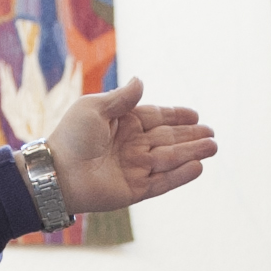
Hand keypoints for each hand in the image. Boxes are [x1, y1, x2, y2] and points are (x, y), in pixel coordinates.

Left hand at [43, 79, 215, 214]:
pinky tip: (198, 167)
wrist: (57, 172)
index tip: (195, 114)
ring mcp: (135, 168)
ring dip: (192, 152)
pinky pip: (162, 182)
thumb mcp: (94, 108)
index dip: (176, 116)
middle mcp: (132, 146)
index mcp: (123, 124)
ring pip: (170, 159)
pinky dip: (180, 175)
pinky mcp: (135, 190)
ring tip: (213, 147)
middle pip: (168, 138)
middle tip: (211, 133)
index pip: (156, 117)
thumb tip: (141, 81)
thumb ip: (121, 98)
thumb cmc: (71, 137)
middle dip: (190, 135)